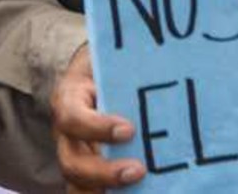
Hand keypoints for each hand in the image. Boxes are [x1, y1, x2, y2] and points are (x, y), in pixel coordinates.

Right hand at [50, 46, 145, 192]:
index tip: (129, 129)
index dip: (97, 128)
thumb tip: (169, 64)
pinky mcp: (90, 174)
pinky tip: (141, 189)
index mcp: (69, 99)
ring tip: (139, 185)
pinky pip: (92, 192)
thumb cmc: (110, 64)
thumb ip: (127, 63)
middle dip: (104, 173)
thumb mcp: (111, 58)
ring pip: (77, 185)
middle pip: (71, 163)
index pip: (71, 118)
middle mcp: (67, 134)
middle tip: (139, 170)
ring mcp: (76, 156)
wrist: (99, 73)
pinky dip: (111, 193)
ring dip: (106, 191)